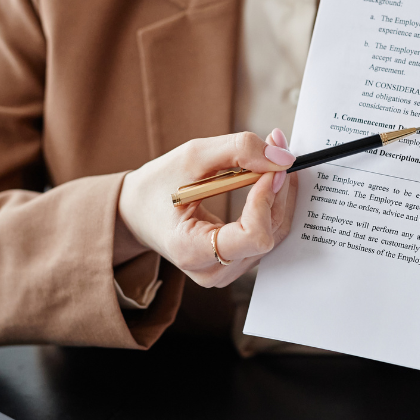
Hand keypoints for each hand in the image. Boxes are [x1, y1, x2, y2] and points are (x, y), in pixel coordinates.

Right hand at [117, 129, 298, 287]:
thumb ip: (239, 150)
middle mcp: (211, 271)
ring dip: (279, 195)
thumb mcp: (192, 156)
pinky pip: (267, 236)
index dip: (266, 199)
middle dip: (277, 189)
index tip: (268, 167)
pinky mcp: (234, 265)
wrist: (137, 211)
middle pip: (268, 234)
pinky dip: (272, 205)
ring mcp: (225, 273)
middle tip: (277, 146)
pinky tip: (267, 180)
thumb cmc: (159, 185)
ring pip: (273, 235)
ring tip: (271, 159)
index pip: (253, 236)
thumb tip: (283, 157)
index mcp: (191, 250)